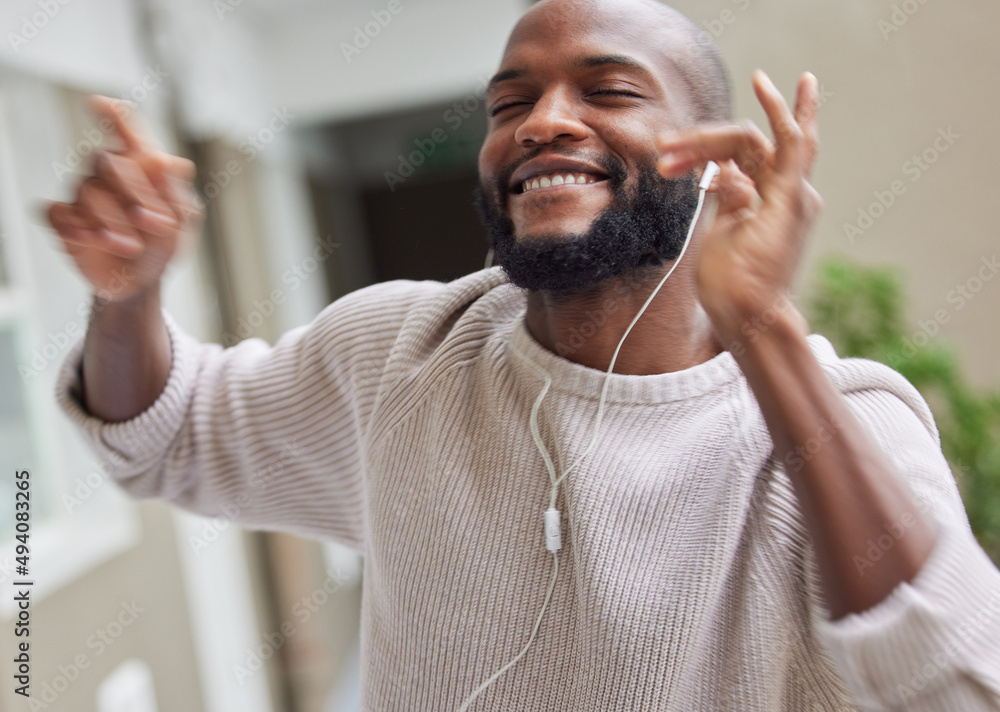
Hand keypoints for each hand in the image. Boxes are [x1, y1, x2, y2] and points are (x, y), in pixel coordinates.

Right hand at [45, 96, 203, 302]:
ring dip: (113, 221)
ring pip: (86, 191)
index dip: (113, 115)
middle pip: (108, 161)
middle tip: (158, 224)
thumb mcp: (183, 220)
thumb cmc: (163, 244)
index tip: (99, 103)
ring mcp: (82, 195)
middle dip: (136, 195)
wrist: (142, 281)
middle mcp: (107, 173)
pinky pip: (58, 213)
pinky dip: (76, 227)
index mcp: (140, 164)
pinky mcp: (65, 220)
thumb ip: (177, 191)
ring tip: (132, 246)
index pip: (125, 129)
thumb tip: (167, 161)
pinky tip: (92, 239)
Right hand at [656, 70, 820, 344]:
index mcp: (787, 197)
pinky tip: (696, 171)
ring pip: (741, 162)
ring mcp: (775, 205)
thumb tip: (727, 174)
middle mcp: (788, 195)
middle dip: (707, 141)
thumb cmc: (742, 288)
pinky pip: (742, 180)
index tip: (760, 80)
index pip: (783, 137)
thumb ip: (735, 198)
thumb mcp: (734, 239)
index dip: (775, 106)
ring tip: (667, 161)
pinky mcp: (759, 216)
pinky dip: (720, 170)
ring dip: (704, 157)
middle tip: (667, 147)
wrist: (750, 321)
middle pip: (749, 147)